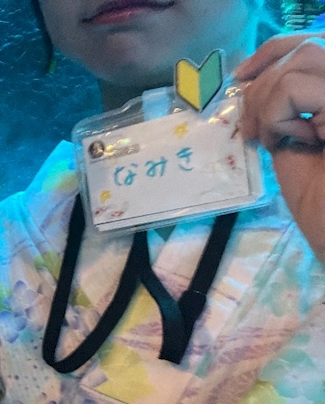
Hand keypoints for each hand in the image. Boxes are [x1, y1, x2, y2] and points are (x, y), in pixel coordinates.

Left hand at [236, 32, 324, 261]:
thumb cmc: (323, 203)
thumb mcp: (296, 148)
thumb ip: (283, 114)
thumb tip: (251, 90)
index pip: (311, 45)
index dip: (273, 52)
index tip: (241, 76)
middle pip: (303, 50)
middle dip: (263, 87)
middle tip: (254, 132)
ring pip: (300, 61)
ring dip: (271, 103)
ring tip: (279, 141)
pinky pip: (294, 89)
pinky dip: (278, 116)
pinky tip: (294, 145)